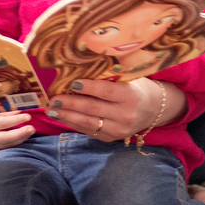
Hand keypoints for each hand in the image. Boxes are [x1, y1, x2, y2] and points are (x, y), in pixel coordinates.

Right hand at [0, 112, 35, 150]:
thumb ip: (5, 114)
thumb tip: (20, 112)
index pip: (3, 123)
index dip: (17, 120)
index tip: (28, 116)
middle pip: (7, 137)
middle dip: (21, 133)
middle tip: (32, 128)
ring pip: (9, 144)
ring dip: (21, 138)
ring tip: (30, 132)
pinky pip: (7, 147)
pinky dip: (17, 142)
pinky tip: (24, 137)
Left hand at [44, 78, 182, 141]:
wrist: (152, 110)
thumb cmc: (136, 88)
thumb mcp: (129, 79)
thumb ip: (109, 75)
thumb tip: (79, 66)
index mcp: (130, 96)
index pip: (106, 92)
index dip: (88, 87)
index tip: (71, 83)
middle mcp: (125, 115)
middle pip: (92, 109)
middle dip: (69, 104)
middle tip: (53, 99)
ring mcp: (118, 130)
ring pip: (87, 123)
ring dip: (66, 116)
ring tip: (51, 110)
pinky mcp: (111, 138)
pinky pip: (89, 131)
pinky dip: (73, 124)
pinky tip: (62, 117)